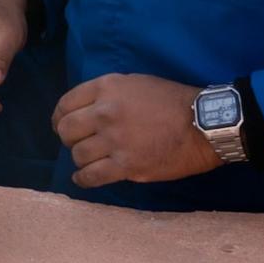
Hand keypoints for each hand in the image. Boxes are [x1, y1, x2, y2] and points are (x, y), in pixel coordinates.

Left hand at [52, 74, 222, 188]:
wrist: (204, 125)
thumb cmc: (172, 101)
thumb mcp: (135, 83)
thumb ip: (108, 93)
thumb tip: (88, 109)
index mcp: (106, 88)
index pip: (66, 104)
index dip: (59, 117)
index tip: (62, 125)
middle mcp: (105, 113)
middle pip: (67, 130)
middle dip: (67, 138)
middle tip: (76, 143)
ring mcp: (115, 141)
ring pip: (78, 154)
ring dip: (79, 158)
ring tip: (87, 160)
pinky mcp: (126, 166)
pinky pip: (92, 176)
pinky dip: (83, 179)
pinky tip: (83, 178)